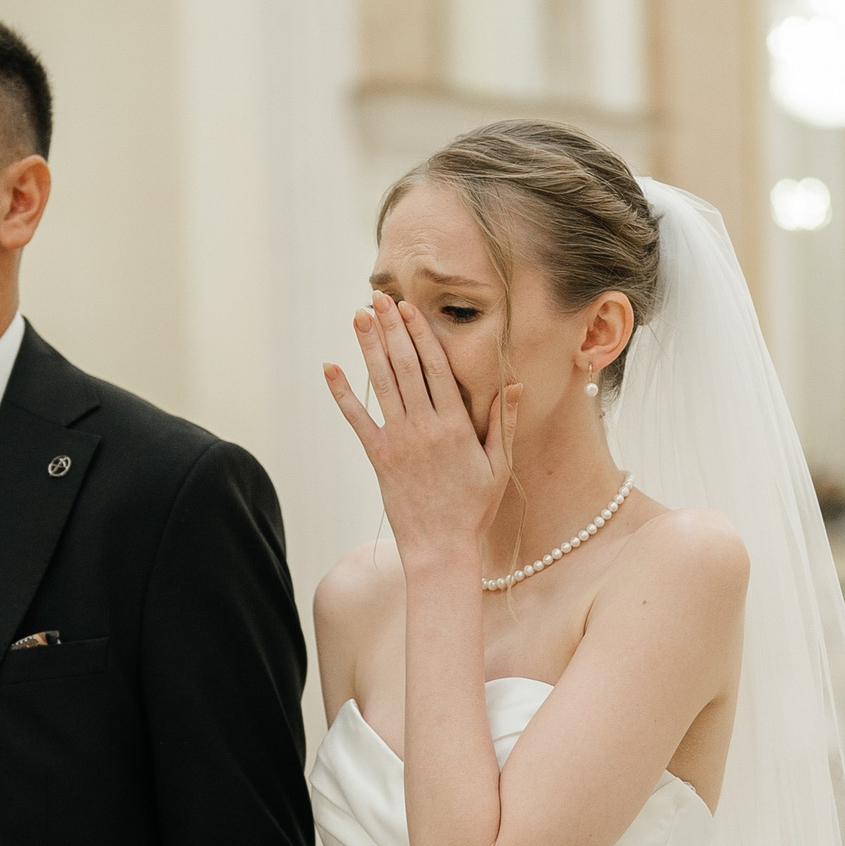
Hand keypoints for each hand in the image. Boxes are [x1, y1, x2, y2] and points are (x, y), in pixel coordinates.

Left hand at [324, 291, 516, 569]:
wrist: (441, 548)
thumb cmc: (474, 508)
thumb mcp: (499, 465)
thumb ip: (502, 422)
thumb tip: (514, 383)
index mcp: (457, 426)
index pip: (436, 368)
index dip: (420, 334)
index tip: (409, 308)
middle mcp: (425, 428)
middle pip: (405, 366)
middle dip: (391, 329)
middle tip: (379, 298)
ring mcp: (398, 441)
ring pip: (382, 384)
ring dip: (369, 347)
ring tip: (359, 316)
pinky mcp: (378, 457)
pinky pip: (357, 419)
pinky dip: (342, 393)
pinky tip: (330, 368)